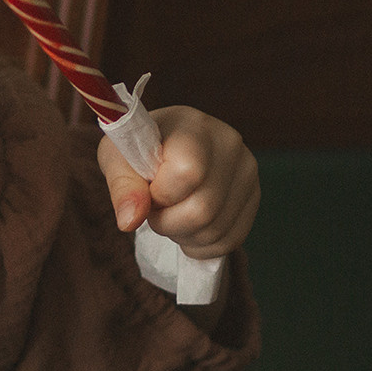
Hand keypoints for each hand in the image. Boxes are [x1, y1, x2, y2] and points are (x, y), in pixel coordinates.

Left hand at [97, 106, 257, 259]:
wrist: (166, 147)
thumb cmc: (138, 151)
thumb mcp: (117, 158)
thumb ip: (123, 186)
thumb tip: (130, 220)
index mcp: (193, 126)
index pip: (187, 173)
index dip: (159, 194)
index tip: (146, 188)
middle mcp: (229, 144)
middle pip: (202, 210)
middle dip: (167, 222)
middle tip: (154, 209)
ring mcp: (247, 171)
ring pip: (215, 230)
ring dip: (182, 235)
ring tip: (170, 214)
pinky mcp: (254, 196)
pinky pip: (230, 240)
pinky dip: (202, 245)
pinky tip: (187, 227)